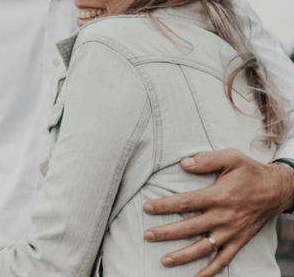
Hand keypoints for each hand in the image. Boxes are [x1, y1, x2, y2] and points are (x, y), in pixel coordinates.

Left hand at [142, 149, 293, 276]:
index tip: (146, 208)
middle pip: (189, 228)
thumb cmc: (250, 171)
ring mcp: (231, 232)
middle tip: (147, 235)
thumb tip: (183, 163)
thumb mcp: (230, 157)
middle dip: (166, 233)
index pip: (185, 202)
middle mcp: (223, 217)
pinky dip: (210, 271)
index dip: (164, 206)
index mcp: (218, 196)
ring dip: (182, 256)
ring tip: (163, 261)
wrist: (276, 190)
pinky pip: (223, 260)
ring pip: (203, 248)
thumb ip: (206, 160)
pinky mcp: (239, 241)